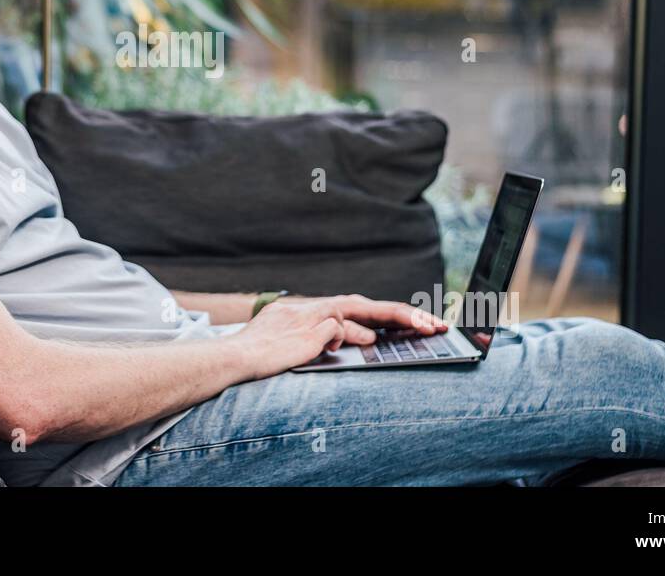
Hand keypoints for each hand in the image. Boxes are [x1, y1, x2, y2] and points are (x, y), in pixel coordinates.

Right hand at [227, 294, 445, 380]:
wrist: (232, 360)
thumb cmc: (259, 359)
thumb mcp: (295, 348)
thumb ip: (325, 339)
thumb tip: (361, 338)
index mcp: (305, 311)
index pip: (351, 309)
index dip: (381, 316)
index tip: (409, 323)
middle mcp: (309, 308)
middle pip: (361, 303)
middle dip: (400, 312)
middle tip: (432, 323)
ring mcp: (308, 316)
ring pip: (355, 309)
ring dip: (392, 316)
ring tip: (423, 326)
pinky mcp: (307, 330)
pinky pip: (337, 328)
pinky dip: (353, 334)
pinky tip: (369, 342)